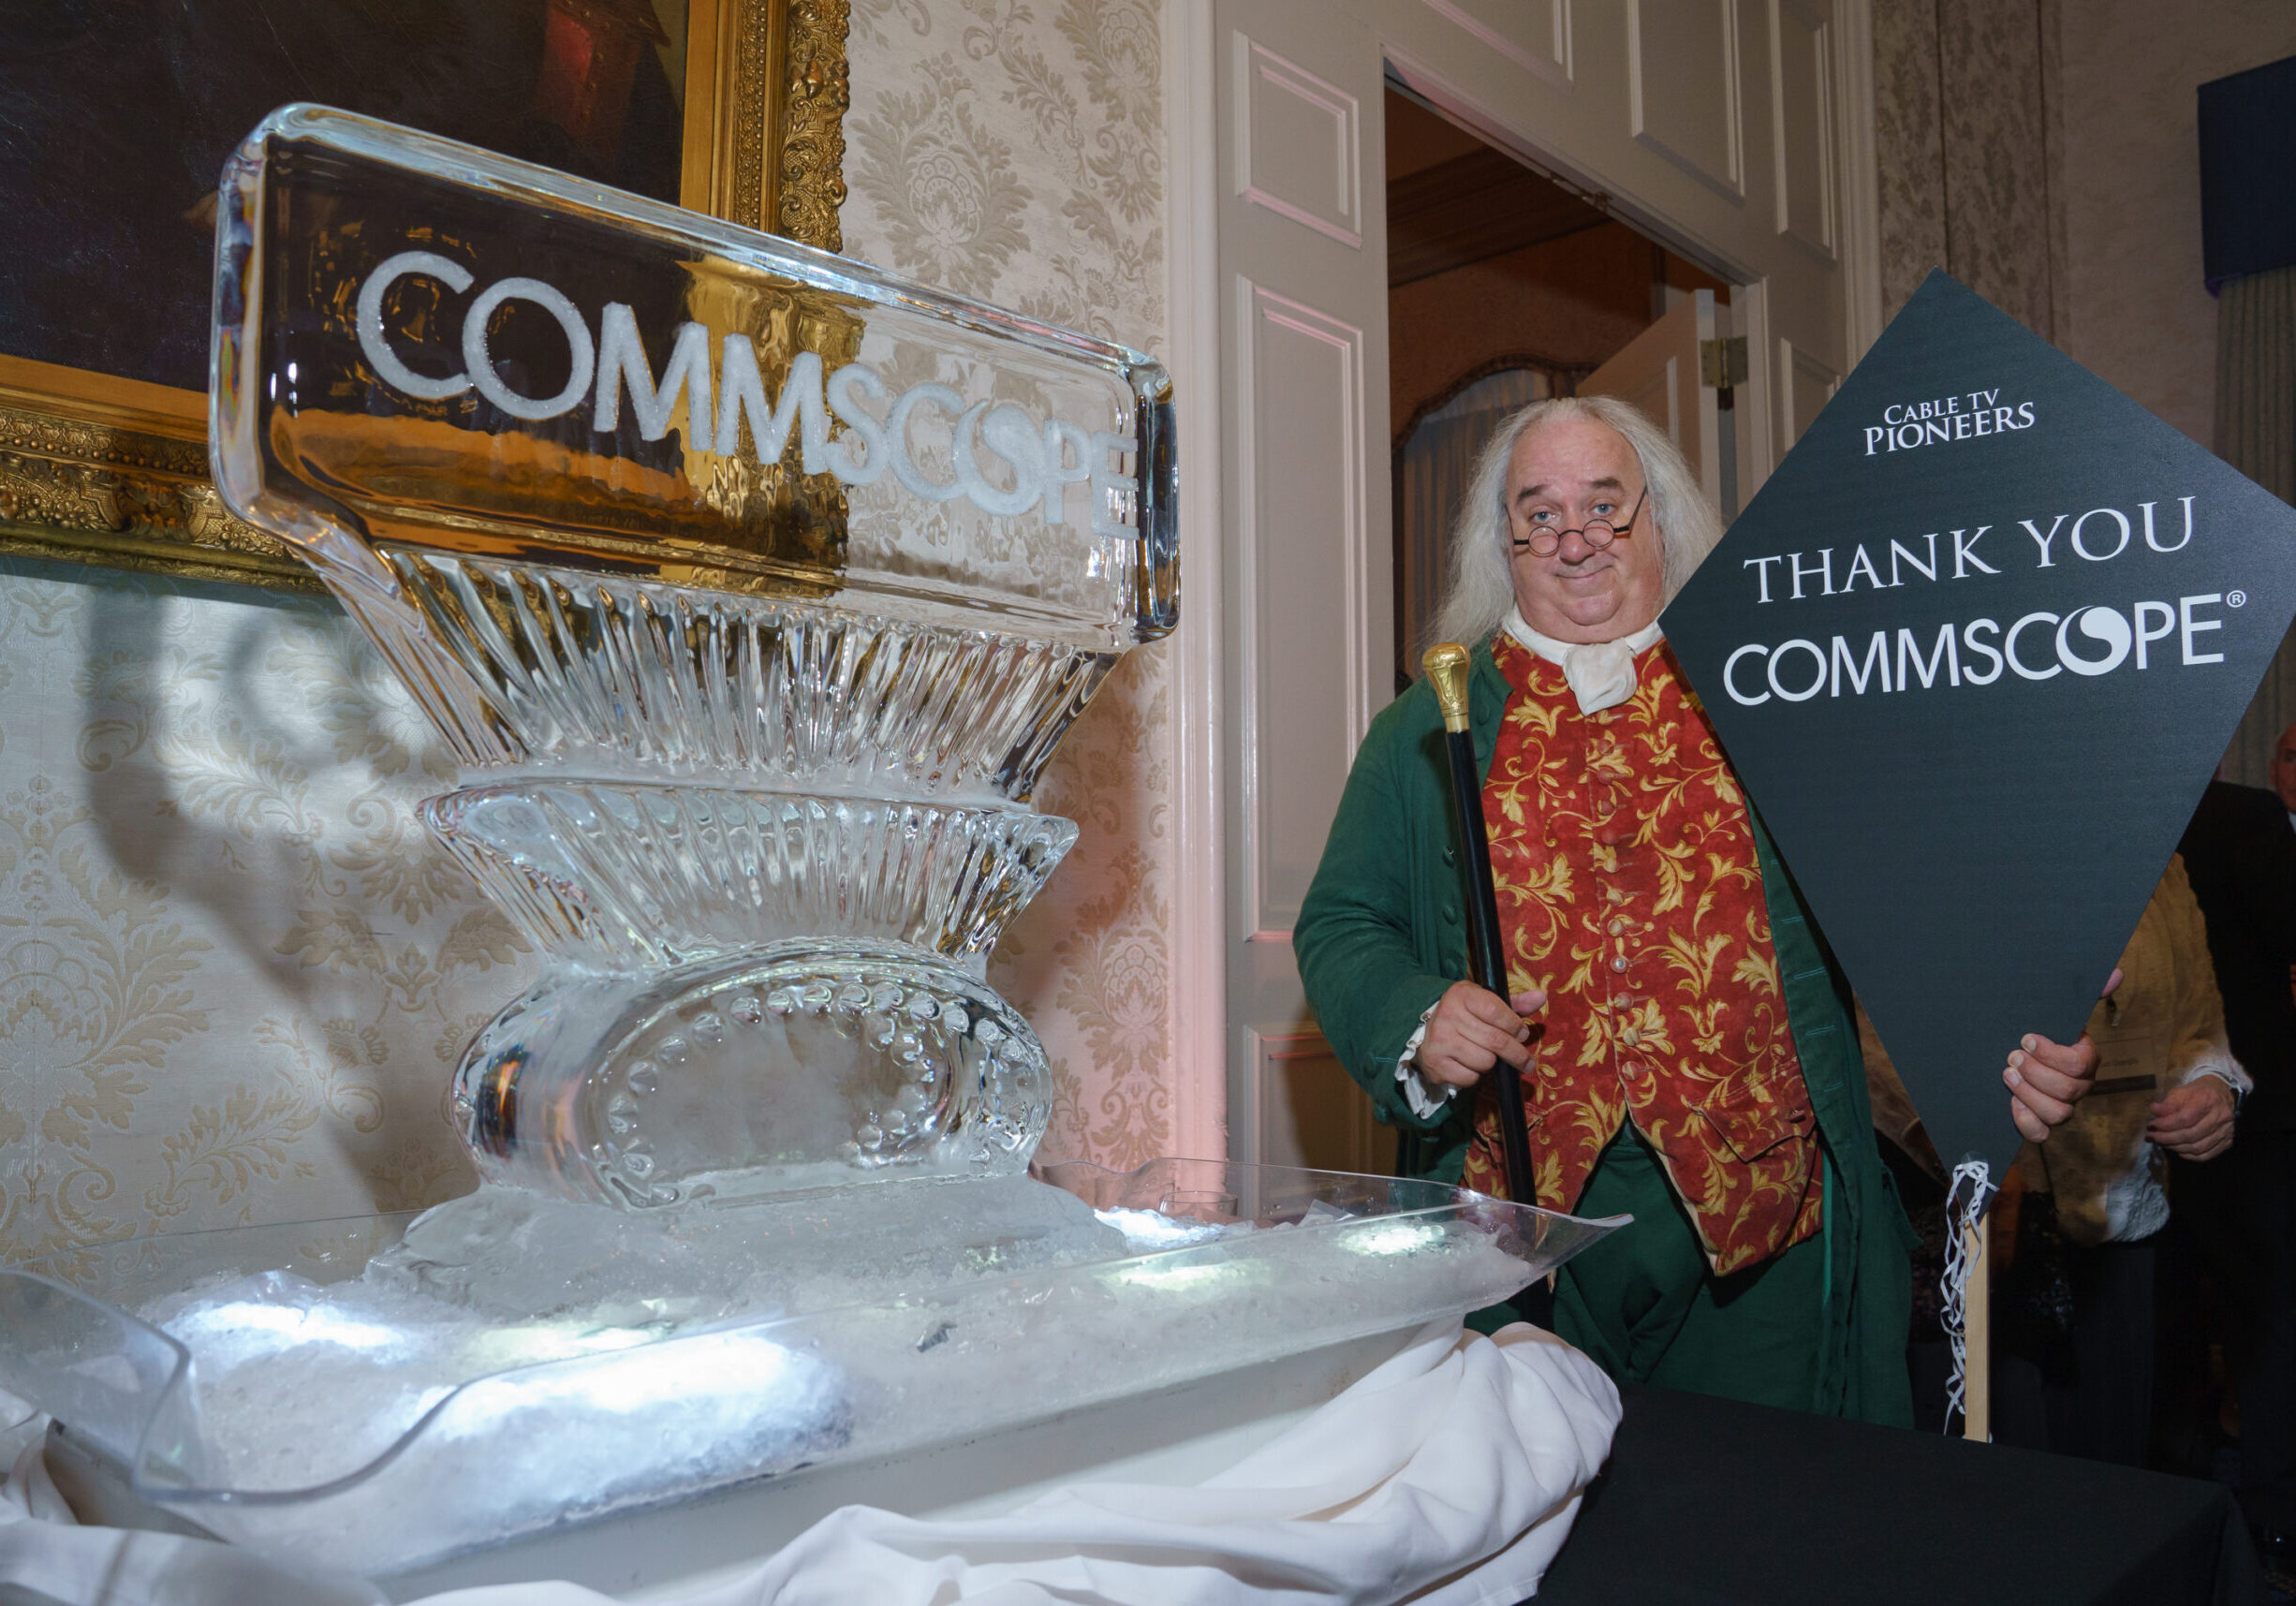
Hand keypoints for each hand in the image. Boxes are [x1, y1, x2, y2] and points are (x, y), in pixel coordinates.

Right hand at [1417, 981, 1545, 1091]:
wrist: (1427, 1032)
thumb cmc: (1465, 1016)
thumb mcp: (1486, 1003)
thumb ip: (1514, 1003)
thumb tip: (1540, 997)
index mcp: (1462, 995)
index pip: (1496, 1011)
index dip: (1514, 1026)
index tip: (1522, 1034)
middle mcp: (1447, 1015)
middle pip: (1495, 1041)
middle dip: (1516, 1054)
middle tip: (1526, 1061)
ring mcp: (1439, 1040)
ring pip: (1485, 1062)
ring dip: (1492, 1063)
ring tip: (1485, 1055)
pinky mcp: (1435, 1063)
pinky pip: (1470, 1078)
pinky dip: (1475, 1076)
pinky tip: (1469, 1064)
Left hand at [2003, 968, 2118, 1142]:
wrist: (2009, 1048)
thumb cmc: (2037, 1026)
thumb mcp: (2057, 1007)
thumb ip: (2087, 990)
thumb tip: (2116, 973)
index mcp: (2084, 1059)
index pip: (2081, 1064)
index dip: (2053, 1054)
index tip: (2026, 1038)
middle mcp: (2078, 1086)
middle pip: (2069, 1091)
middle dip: (2037, 1074)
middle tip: (2012, 1057)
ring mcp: (2061, 1106)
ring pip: (2058, 1114)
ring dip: (2029, 1095)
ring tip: (2007, 1075)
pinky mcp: (2040, 1121)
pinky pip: (2040, 1134)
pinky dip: (2025, 1122)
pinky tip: (2010, 1103)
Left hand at [2147, 1077, 2236, 1160]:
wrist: (2225, 1095)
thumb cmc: (2200, 1093)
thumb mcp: (2181, 1092)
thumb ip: (2168, 1104)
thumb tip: (2155, 1112)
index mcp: (2208, 1100)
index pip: (2185, 1119)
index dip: (2165, 1125)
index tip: (2151, 1126)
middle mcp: (2220, 1117)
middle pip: (2191, 1135)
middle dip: (2167, 1139)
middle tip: (2152, 1137)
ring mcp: (2226, 1131)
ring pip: (2198, 1147)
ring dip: (2176, 1148)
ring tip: (2162, 1143)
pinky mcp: (2227, 1142)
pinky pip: (2206, 1155)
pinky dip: (2190, 1155)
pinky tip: (2178, 1150)